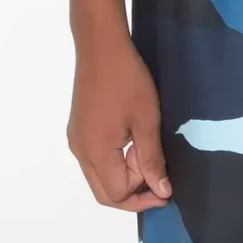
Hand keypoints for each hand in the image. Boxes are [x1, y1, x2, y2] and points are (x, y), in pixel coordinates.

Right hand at [67, 35, 173, 212]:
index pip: (117, 194)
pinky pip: (95, 160)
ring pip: (99, 177)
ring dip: (123, 176)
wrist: (101, 46)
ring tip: (145, 154)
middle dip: (133, 193)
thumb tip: (160, 191)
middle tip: (158, 177)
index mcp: (96, 152)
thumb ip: (151, 160)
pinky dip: (114, 163)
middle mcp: (80, 152)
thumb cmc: (127, 80)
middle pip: (104, 193)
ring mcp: (76, 140)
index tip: (166, 184)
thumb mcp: (147, 121)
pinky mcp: (78, 129)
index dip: (143, 195)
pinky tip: (131, 143)